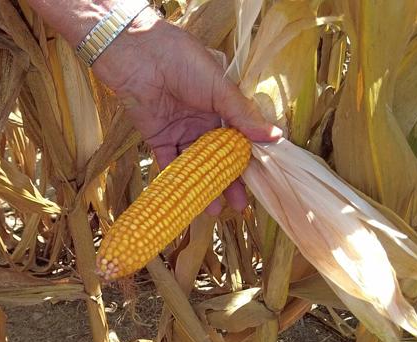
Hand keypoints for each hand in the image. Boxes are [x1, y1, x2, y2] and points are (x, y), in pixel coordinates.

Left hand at [92, 10, 280, 211]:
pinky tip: (187, 200)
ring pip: (195, 166)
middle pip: (218, 158)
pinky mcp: (158, 138)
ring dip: (203, 187)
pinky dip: (177, 182)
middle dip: (228, 182)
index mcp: (222, 106)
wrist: (141, 57)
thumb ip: (243, 116)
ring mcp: (181, 131)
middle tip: (238, 206)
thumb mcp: (220, 88)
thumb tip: (275, 138)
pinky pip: (170, 164)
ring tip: (214, 209)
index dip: (247, 162)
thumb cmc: (184, 62)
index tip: (257, 184)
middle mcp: (202, 121)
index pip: (239, 140)